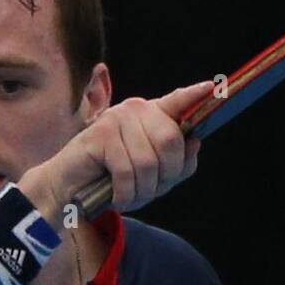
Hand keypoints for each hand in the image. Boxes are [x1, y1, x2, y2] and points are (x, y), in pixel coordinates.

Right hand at [36, 81, 210, 212]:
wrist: (70, 188)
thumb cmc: (114, 181)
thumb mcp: (154, 177)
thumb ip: (178, 163)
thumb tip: (194, 144)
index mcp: (153, 115)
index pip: (179, 100)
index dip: (195, 95)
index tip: (214, 87)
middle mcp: (137, 109)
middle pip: (171, 141)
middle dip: (165, 177)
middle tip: (148, 192)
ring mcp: (117, 118)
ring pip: (148, 162)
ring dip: (142, 191)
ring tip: (129, 196)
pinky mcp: (100, 134)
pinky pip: (126, 170)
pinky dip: (125, 193)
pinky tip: (117, 197)